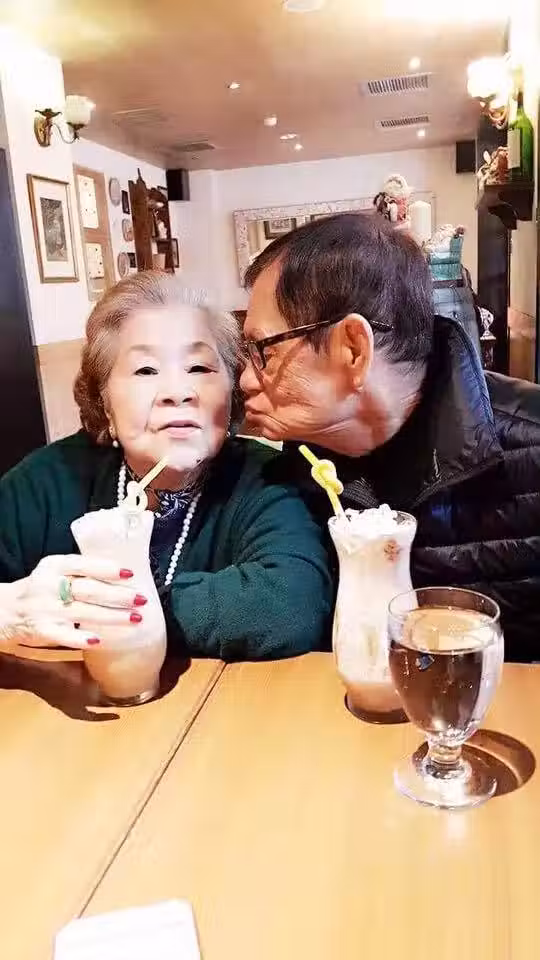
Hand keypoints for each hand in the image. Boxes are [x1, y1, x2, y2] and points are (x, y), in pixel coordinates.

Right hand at [0, 555, 146, 649]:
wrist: (5, 610)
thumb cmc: (41, 589)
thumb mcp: (54, 572)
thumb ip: (80, 571)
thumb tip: (123, 574)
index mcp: (54, 566)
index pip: (83, 563)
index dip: (106, 568)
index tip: (130, 573)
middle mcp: (49, 585)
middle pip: (88, 589)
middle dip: (118, 596)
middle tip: (142, 599)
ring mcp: (45, 608)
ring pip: (83, 612)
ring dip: (112, 617)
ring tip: (136, 619)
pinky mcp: (41, 630)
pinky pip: (64, 635)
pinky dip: (81, 638)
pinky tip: (100, 641)